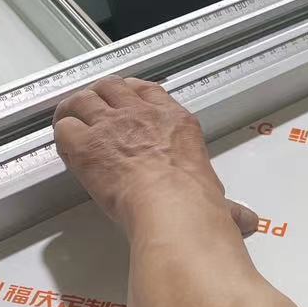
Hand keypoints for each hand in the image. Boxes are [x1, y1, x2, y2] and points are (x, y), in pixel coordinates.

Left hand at [53, 78, 257, 238]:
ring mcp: (111, 126)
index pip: (149, 90)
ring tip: (70, 120)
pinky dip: (62, 133)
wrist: (171, 206)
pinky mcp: (86, 145)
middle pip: (112, 86)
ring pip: (84, 99)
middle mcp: (141, 114)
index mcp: (174, 121)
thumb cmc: (194, 201)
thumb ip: (228, 207)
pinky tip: (64, 145)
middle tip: (94, 109)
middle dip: (101, 95)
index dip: (134, 93)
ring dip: (76, 109)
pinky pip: (65, 126)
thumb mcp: (217, 197)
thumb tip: (245, 220)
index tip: (129, 101)